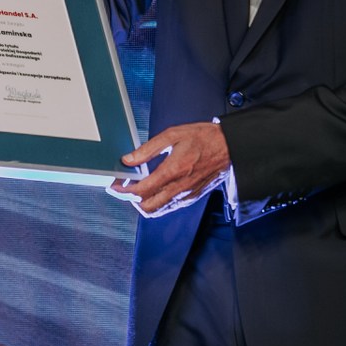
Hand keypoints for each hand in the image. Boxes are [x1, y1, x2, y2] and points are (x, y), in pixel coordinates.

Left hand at [113, 121, 230, 215]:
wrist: (229, 146)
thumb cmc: (203, 138)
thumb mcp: (172, 135)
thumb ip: (148, 149)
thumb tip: (128, 159)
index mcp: (173, 171)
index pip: (141, 191)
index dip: (124, 190)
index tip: (115, 185)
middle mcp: (179, 188)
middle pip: (147, 207)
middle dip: (131, 199)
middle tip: (124, 188)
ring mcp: (186, 195)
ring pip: (157, 211)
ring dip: (143, 203)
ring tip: (137, 188)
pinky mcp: (191, 198)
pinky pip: (169, 207)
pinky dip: (157, 202)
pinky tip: (154, 189)